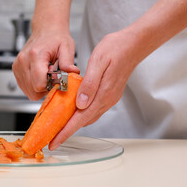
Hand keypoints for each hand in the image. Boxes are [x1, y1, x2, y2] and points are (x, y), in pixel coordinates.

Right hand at [12, 29, 79, 99]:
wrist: (46, 30)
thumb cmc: (56, 38)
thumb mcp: (67, 47)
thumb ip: (68, 62)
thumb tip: (72, 74)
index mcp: (35, 55)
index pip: (39, 84)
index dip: (50, 86)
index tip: (56, 78)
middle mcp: (23, 61)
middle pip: (33, 90)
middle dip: (45, 88)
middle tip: (53, 76)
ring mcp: (17, 66)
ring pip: (29, 91)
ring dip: (39, 87)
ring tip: (46, 75)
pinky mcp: (16, 70)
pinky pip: (25, 87)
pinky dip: (34, 85)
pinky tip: (40, 75)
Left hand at [49, 30, 140, 149]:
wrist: (134, 44)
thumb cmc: (116, 48)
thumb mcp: (98, 61)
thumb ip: (89, 84)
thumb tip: (80, 104)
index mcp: (103, 94)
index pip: (80, 119)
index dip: (66, 132)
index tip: (54, 142)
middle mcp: (106, 100)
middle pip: (83, 122)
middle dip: (66, 132)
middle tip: (51, 138)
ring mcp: (109, 98)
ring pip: (88, 117)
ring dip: (73, 124)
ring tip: (58, 127)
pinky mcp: (109, 95)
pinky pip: (92, 109)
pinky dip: (80, 114)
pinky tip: (72, 109)